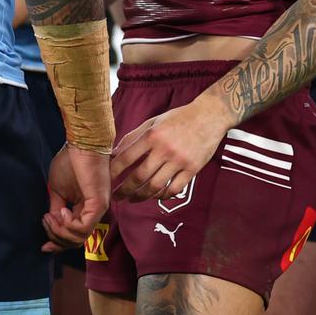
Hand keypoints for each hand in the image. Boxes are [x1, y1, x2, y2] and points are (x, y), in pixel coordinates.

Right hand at [42, 144, 109, 252]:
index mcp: (86, 208)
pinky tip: (62, 212)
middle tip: (45, 222)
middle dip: (56, 238)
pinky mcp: (98, 204)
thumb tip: (51, 223)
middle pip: (76, 240)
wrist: (81, 143)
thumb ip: (56, 208)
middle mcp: (95, 212)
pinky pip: (83, 227)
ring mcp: (99, 209)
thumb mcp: (58, 190)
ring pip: (79, 237)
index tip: (43, 246)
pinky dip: (68, 225)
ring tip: (52, 216)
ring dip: (60, 231)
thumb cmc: (70, 161)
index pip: (75, 235)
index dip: (58, 243)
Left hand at [111, 95, 228, 201]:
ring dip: (140, 196)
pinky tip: (155, 196)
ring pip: (155, 186)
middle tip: (115, 196)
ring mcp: (179, 160)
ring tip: (132, 199)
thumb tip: (114, 153)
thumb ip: (134, 137)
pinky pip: (174, 189)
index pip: (126, 158)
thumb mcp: (153, 122)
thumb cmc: (178, 118)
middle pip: (139, 176)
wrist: (209, 116)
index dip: (113, 172)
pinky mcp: (193, 169)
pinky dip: (162, 196)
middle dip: (124, 190)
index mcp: (152, 135)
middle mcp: (164, 149)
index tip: (106, 181)